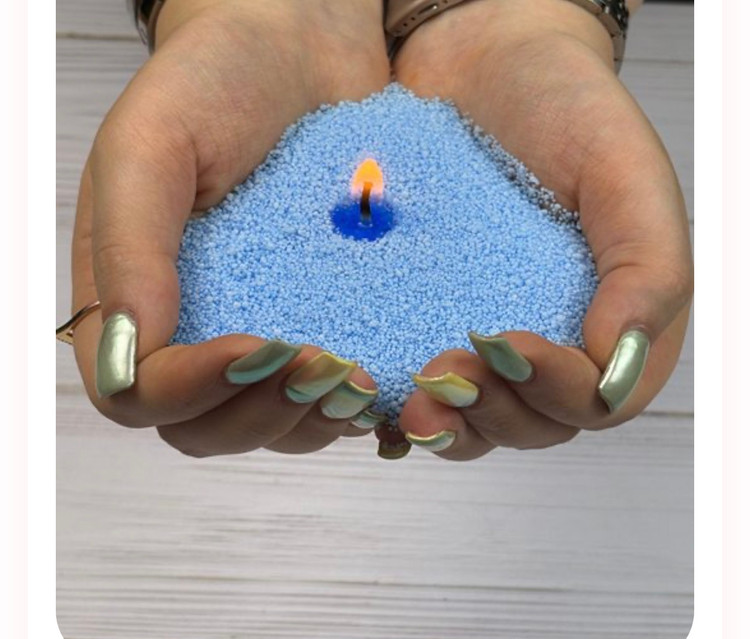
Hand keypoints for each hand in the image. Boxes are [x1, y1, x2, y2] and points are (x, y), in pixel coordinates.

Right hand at [70, 0, 389, 455]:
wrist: (301, 48)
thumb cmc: (216, 80)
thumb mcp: (154, 143)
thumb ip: (131, 244)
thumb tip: (132, 347)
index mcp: (132, 295)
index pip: (138, 389)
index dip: (192, 389)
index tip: (256, 346)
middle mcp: (191, 326)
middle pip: (202, 426)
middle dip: (259, 412)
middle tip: (320, 366)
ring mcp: (256, 330)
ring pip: (266, 425)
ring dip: (308, 418)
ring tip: (355, 377)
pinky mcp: (315, 321)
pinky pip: (320, 394)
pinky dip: (345, 404)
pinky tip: (378, 378)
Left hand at [393, 0, 692, 459]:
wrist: (480, 65)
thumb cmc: (563, 108)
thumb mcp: (621, 171)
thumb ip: (646, 266)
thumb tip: (619, 358)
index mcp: (612, 320)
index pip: (594, 396)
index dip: (553, 390)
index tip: (506, 345)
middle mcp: (551, 342)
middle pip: (529, 424)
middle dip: (489, 414)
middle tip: (442, 376)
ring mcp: (486, 337)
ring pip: (473, 420)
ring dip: (443, 424)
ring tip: (408, 403)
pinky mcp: (429, 323)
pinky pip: (418, 383)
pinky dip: (399, 402)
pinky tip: (374, 395)